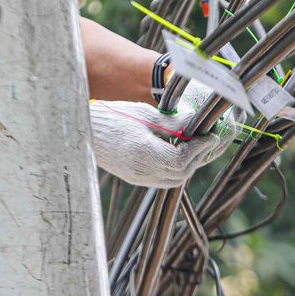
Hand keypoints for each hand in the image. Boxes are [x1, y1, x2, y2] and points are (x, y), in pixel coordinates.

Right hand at [89, 81, 238, 187]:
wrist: (84, 130)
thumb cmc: (113, 117)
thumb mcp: (145, 115)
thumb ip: (172, 122)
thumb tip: (196, 122)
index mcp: (142, 153)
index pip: (181, 159)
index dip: (200, 148)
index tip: (210, 135)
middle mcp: (140, 171)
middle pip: (180, 174)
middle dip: (198, 158)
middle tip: (207, 140)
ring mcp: (137, 178)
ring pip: (173, 180)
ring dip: (188, 165)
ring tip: (195, 147)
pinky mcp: (134, 178)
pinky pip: (162, 179)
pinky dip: (175, 169)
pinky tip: (178, 153)